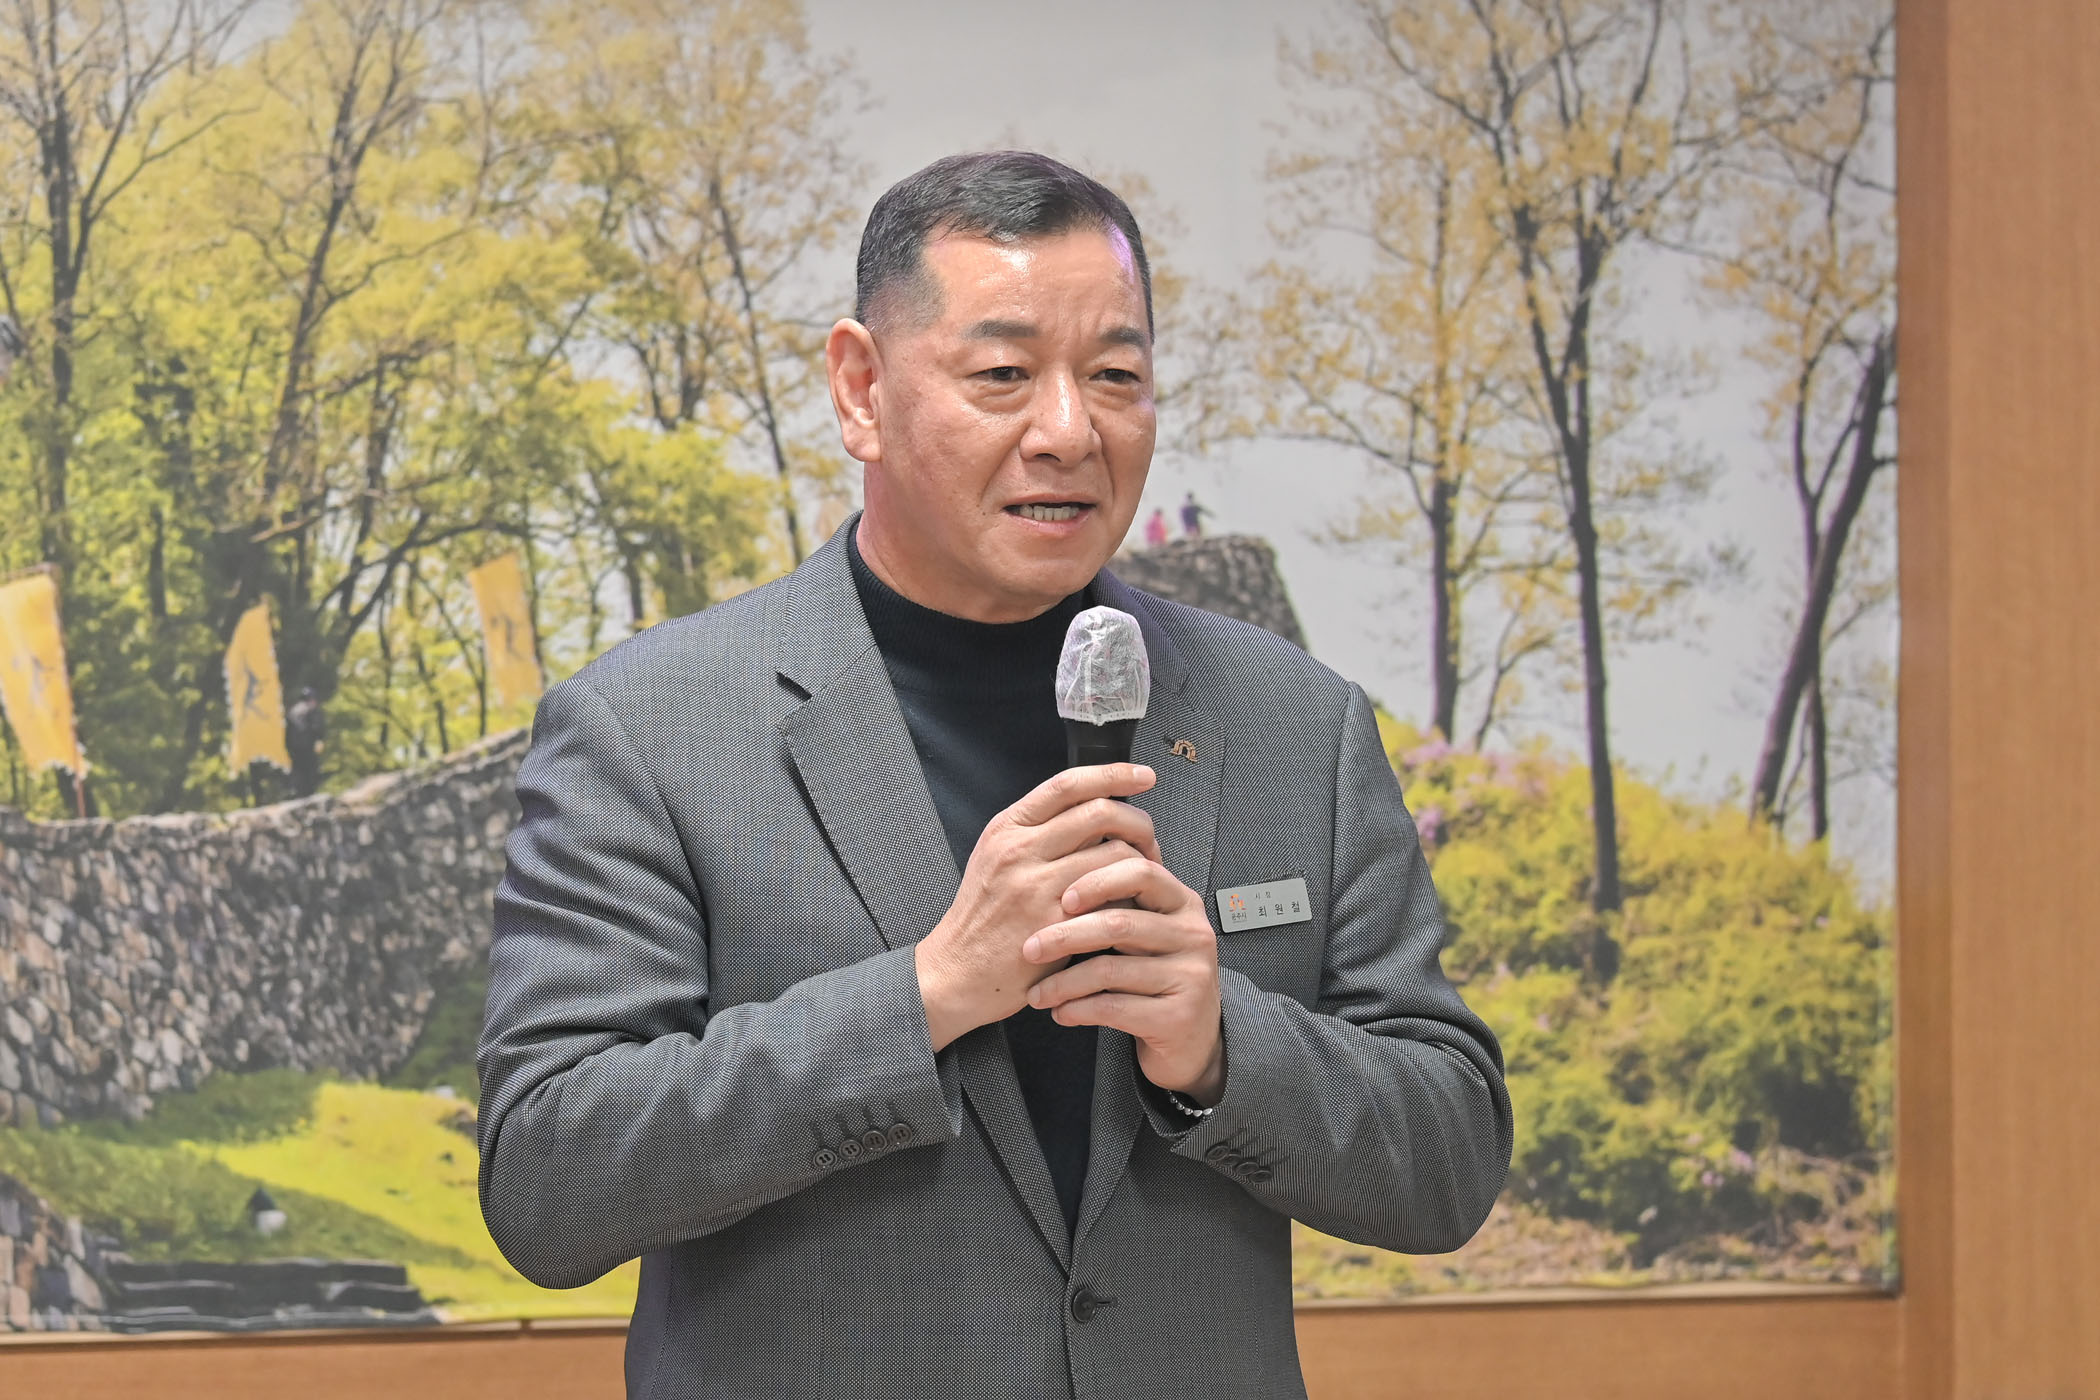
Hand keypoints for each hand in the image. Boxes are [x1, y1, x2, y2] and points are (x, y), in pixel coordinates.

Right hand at [916, 763, 1159, 1051]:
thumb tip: (1096, 809)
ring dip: (1141, 863)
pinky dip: (1131, 896)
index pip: (1068, 784)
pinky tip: (1131, 905)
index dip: (1113, 774)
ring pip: (1114, 853)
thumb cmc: (984, 916)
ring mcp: (1037, 886)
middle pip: (1100, 812)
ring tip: (1144, 878)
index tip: (1144, 775)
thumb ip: (1038, 832)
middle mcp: (1020, 850)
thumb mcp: (996, 858)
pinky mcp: (1055, 923)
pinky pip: (1113, 896)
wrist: (957, 972)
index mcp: (1007, 828)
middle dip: (1139, 822)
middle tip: (1150, 842)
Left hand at [1020, 853, 1224, 1103]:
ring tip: (1037, 994)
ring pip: (1109, 969)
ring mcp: (1191, 976)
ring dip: (1062, 983)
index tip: (1062, 899)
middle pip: (1119, 923)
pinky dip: (1077, 1010)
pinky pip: (1113, 1007)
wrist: (1191, 1039)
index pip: (1142, 873)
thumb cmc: (1155, 976)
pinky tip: (1061, 1013)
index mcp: (1183, 903)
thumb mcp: (1144, 935)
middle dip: (1064, 936)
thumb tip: (1053, 880)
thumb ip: (1117, 906)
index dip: (1097, 881)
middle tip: (1029, 949)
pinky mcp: (1179, 1016)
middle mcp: (1194, 934)